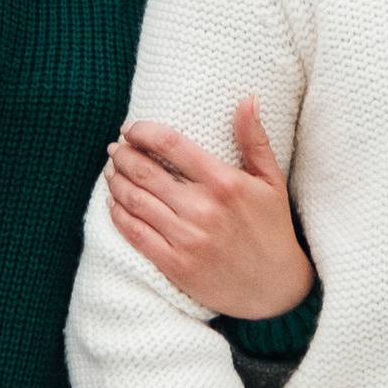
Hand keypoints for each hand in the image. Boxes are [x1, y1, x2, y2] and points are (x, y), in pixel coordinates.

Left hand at [105, 98, 314, 320]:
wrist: (275, 289)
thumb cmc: (272, 229)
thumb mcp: (271, 181)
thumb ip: (254, 139)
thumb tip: (246, 98)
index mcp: (224, 183)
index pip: (171, 145)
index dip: (143, 132)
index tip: (131, 128)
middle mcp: (203, 209)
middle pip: (145, 171)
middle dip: (123, 154)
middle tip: (115, 148)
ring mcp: (187, 239)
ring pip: (134, 200)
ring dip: (116, 181)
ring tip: (112, 171)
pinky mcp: (175, 265)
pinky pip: (134, 233)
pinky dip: (117, 214)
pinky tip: (114, 203)